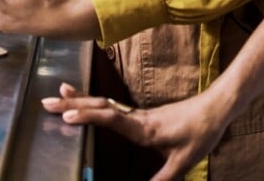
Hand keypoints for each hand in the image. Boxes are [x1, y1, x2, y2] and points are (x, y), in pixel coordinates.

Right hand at [41, 82, 230, 180]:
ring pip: (105, 103)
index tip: (66, 113)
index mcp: (144, 127)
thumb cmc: (200, 132)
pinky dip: (95, 103)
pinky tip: (88, 104)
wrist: (216, 108)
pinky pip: (113, 107)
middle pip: (101, 106)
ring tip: (60, 92)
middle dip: (74, 102)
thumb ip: (163, 179)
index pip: (111, 117)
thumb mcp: (184, 161)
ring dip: (81, 99)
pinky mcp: (143, 115)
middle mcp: (137, 118)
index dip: (88, 115)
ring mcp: (139, 114)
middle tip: (47, 100)